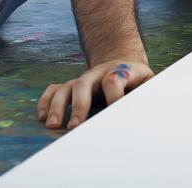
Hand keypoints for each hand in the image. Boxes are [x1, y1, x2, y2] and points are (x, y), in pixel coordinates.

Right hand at [37, 60, 154, 129]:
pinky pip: (54, 89)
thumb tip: (148, 112)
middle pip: (84, 83)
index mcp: (121, 71)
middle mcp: (98, 74)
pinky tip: (41, 116)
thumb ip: (148, 94)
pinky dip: (45, 101)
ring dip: (58, 106)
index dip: (114, 97)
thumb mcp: (149, 82)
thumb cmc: (139, 80)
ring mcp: (84, 79)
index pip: (114, 80)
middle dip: (79, 105)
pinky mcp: (72, 86)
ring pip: (66, 87)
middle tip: (74, 127)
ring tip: (53, 126)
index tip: (113, 116)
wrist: (124, 64)